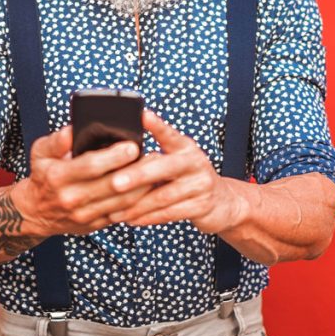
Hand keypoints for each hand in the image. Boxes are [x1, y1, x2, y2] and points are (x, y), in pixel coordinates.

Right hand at [11, 125, 151, 236]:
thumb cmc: (43, 176)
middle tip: (154, 157)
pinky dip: (137, 202)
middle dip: (136, 171)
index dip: (113, 157)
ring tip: (156, 170)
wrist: (36, 212)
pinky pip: (121, 214)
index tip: (132, 146)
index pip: (90, 166)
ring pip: (121, 202)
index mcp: (58, 177)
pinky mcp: (95, 225)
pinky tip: (148, 189)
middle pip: (111, 185)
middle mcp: (72, 198)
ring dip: (142, 187)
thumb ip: (57, 140)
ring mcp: (84, 215)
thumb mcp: (40, 152)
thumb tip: (74, 129)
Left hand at [106, 110, 242, 233]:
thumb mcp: (176, 160)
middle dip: (136, 176)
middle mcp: (195, 162)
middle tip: (114, 182)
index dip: (157, 126)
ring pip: (163, 196)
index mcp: (185, 147)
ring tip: (113, 210)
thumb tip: (118, 153)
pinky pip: (169, 214)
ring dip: (135, 205)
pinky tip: (130, 219)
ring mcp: (200, 185)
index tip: (143, 116)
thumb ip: (154, 156)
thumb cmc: (187, 178)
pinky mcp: (201, 206)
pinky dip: (147, 218)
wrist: (221, 202)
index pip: (170, 134)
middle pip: (164, 167)